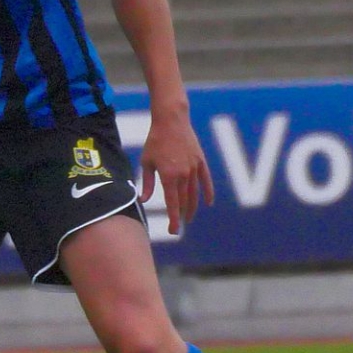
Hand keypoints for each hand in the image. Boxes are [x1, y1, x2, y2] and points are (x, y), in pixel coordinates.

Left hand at [140, 108, 212, 231]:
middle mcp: (184, 175)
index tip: (173, 231)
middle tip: (177, 226)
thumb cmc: (154, 141)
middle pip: (184, 201)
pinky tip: (207, 203)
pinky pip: (206, 181)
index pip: (172, 204)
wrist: (171, 121)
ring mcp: (195, 168)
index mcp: (169, 176)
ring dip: (192, 207)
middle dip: (181, 216)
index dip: (173, 219)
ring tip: (188, 217)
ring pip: (195, 194)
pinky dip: (208, 193)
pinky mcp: (201, 162)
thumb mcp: (146, 162)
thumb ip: (146, 183)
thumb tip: (144, 200)